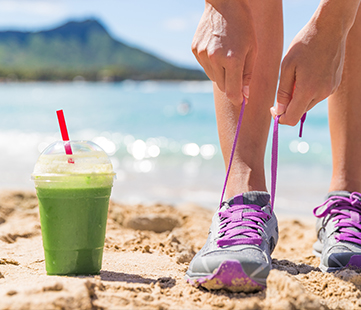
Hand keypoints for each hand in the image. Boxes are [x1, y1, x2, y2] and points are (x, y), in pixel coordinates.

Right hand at [192, 0, 256, 105]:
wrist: (224, 3)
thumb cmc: (243, 25)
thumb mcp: (252, 49)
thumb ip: (248, 74)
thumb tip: (244, 96)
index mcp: (232, 59)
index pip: (232, 92)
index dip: (238, 99)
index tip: (241, 101)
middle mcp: (215, 59)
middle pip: (223, 86)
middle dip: (231, 85)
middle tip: (238, 74)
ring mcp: (202, 55)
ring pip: (213, 78)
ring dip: (221, 74)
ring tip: (227, 57)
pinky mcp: (195, 50)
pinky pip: (205, 67)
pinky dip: (212, 64)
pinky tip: (217, 50)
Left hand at [271, 1, 359, 124]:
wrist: (330, 28)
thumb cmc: (304, 45)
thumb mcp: (286, 66)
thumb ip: (282, 92)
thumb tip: (278, 111)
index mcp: (307, 90)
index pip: (291, 118)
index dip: (280, 118)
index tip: (273, 109)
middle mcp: (321, 94)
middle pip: (299, 112)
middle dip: (288, 106)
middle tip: (283, 89)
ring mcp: (330, 90)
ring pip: (308, 104)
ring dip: (298, 98)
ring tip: (297, 77)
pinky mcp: (335, 85)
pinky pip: (317, 96)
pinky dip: (309, 91)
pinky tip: (307, 74)